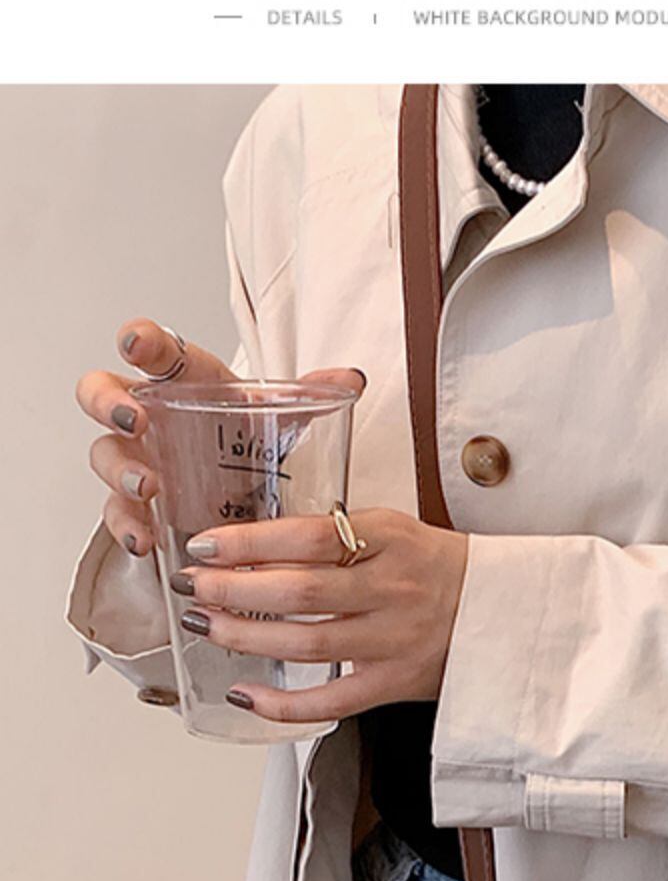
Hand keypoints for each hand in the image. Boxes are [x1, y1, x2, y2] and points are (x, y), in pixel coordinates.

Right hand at [75, 319, 364, 557]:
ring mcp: (136, 458)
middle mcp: (149, 415)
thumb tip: (351, 379)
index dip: (140, 340)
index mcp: (183, 380)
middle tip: (133, 420)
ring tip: (149, 488)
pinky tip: (143, 540)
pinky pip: (117, 513)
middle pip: (101, 393)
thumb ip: (312, 395)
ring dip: (120, 470)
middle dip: (108, 403)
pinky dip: (125, 526)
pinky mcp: (137, 505)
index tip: (137, 344)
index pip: (153, 349)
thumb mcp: (283, 418)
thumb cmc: (252, 442)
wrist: (252, 494)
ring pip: (104, 455)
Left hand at [170, 506, 470, 723]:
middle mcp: (393, 588)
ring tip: (207, 626)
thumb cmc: (438, 567)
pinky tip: (245, 693)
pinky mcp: (396, 683)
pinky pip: (332, 700)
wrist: (504, 611)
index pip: (307, 537)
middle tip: (195, 588)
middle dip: (235, 590)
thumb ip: (334, 535)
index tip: (205, 546)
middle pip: (300, 591)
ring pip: (308, 643)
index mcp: (390, 538)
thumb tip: (254, 546)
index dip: (248, 543)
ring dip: (247, 636)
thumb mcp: (393, 528)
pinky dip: (283, 703)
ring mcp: (395, 640)